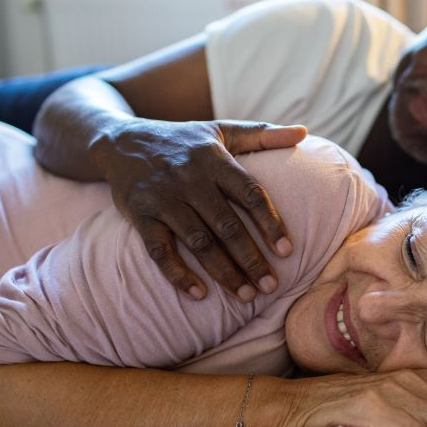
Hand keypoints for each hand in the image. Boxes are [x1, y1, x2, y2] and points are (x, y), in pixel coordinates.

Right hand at [91, 118, 306, 300]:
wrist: (121, 141)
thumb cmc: (184, 141)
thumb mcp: (222, 130)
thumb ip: (263, 134)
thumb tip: (305, 132)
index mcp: (214, 160)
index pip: (250, 194)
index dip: (270, 223)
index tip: (288, 251)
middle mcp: (189, 179)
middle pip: (227, 225)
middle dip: (251, 259)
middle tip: (271, 286)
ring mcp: (163, 198)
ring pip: (198, 242)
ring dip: (223, 271)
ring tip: (245, 295)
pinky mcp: (139, 215)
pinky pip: (159, 250)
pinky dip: (178, 273)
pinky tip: (199, 293)